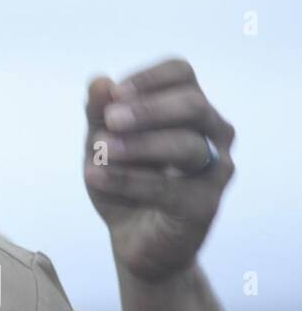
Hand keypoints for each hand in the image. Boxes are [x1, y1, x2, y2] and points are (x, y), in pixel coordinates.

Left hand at [83, 58, 235, 279]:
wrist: (132, 236)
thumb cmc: (122, 178)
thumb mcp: (100, 142)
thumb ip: (99, 113)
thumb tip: (100, 81)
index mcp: (189, 108)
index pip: (182, 74)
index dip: (149, 78)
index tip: (114, 93)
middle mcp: (212, 133)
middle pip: (193, 105)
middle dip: (148, 109)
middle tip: (110, 119)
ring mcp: (216, 169)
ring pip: (187, 146)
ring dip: (138, 145)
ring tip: (99, 149)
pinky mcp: (206, 205)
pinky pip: (168, 188)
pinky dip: (126, 180)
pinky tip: (93, 175)